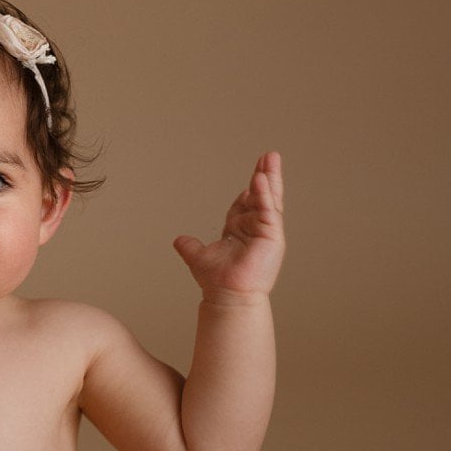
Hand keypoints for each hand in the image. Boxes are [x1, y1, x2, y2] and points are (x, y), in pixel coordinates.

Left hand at [173, 151, 285, 305]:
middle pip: (261, 196)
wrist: (226, 295)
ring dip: (270, 178)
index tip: (254, 172)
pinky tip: (261, 179)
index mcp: (241, 230)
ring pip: (268, 199)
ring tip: (271, 158)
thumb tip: (179, 240)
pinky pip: (267, 211)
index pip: (247, 202)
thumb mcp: (198, 256)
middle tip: (269, 155)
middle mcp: (256, 229)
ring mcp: (265, 232)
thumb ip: (190, 246)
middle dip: (265, 175)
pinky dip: (264, 195)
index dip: (249, 187)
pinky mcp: (272, 237)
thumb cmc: (217, 280)